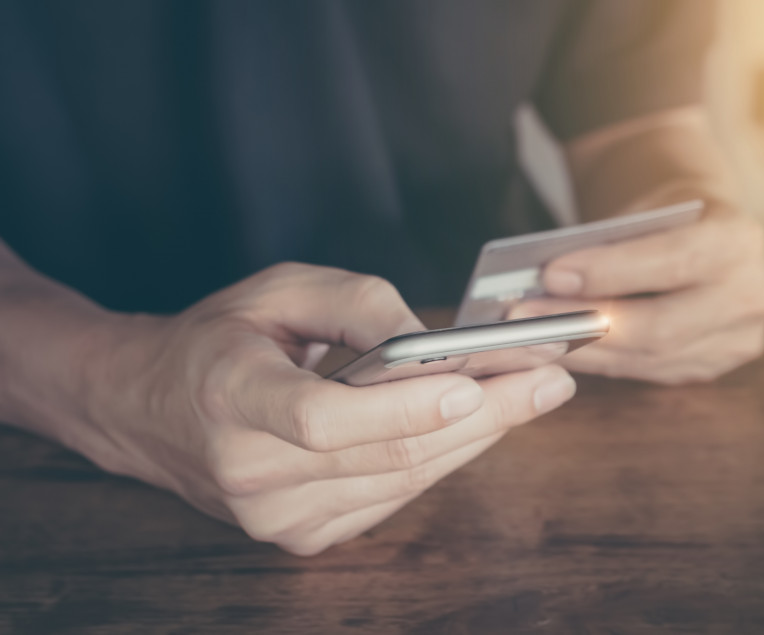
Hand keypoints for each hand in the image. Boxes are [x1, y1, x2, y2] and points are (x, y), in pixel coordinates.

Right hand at [73, 263, 575, 554]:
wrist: (151, 408)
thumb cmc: (220, 337)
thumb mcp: (281, 289)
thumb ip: (359, 305)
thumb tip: (437, 342)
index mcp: (231, 397)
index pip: (323, 420)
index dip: (403, 408)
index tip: (473, 382)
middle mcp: (251, 472)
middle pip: (388, 455)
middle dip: (483, 416)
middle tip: (550, 381)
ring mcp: (276, 516)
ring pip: (404, 481)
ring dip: (477, 437)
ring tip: (534, 395)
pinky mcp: (301, 535)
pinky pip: (393, 496)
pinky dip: (443, 458)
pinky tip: (481, 424)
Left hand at [510, 200, 763, 384]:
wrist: (705, 234)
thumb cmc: (665, 218)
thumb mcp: (647, 210)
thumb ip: (611, 243)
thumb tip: (547, 280)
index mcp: (738, 241)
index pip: (671, 262)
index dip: (610, 273)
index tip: (553, 274)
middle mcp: (749, 296)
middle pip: (659, 326)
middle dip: (586, 322)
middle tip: (527, 316)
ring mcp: (738, 340)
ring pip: (648, 357)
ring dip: (584, 350)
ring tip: (532, 336)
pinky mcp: (714, 367)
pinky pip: (648, 371)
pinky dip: (601, 362)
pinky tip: (561, 351)